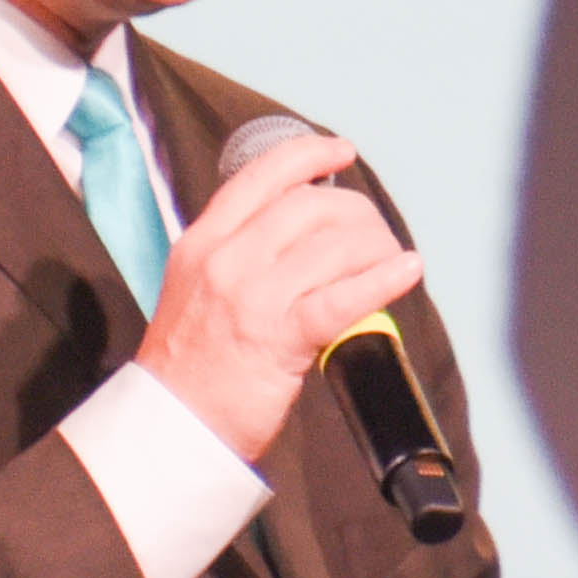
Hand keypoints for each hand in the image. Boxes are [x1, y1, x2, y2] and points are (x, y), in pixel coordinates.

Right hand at [135, 131, 425, 459]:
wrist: (170, 425)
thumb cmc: (191, 366)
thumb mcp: (196, 288)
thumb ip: (239, 255)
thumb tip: (301, 235)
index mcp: (202, 242)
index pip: (261, 176)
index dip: (309, 154)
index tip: (340, 152)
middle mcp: (226, 260)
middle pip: (309, 206)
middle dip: (355, 212)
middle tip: (375, 232)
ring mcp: (252, 298)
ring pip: (333, 246)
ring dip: (375, 247)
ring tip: (391, 259)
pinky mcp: (279, 339)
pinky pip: (342, 298)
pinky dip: (383, 280)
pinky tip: (407, 271)